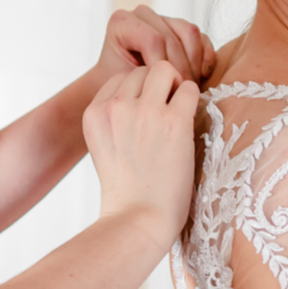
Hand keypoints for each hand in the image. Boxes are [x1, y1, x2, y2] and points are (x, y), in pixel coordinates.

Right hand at [82, 62, 200, 245]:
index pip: (120, 80)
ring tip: (179, 113)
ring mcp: (144, 112)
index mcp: (94, 114)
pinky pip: (190, 88)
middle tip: (167, 111)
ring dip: (176, 86)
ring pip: (165, 70)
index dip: (139, 93)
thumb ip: (114, 119)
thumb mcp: (105, 147)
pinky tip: (190, 121)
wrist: (139, 218)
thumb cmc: (128, 190)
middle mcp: (115, 107)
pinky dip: (193, 99)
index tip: (147, 115)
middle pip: (142, 71)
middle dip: (158, 86)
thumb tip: (142, 95)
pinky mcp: (173, 121)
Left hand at [94, 6, 215, 87]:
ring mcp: (164, 19)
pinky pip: (202, 38)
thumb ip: (141, 80)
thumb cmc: (121, 88)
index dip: (162, 67)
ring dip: (193, 65)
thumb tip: (168, 86)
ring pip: (190, 34)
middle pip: (172, 38)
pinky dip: (205, 60)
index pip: (152, 39)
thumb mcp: (124, 85)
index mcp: (121, 23)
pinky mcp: (182, 27)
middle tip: (180, 94)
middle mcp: (142, 15)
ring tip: (187, 88)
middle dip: (179, 70)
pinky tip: (200, 78)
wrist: (127, 90)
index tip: (164, 90)